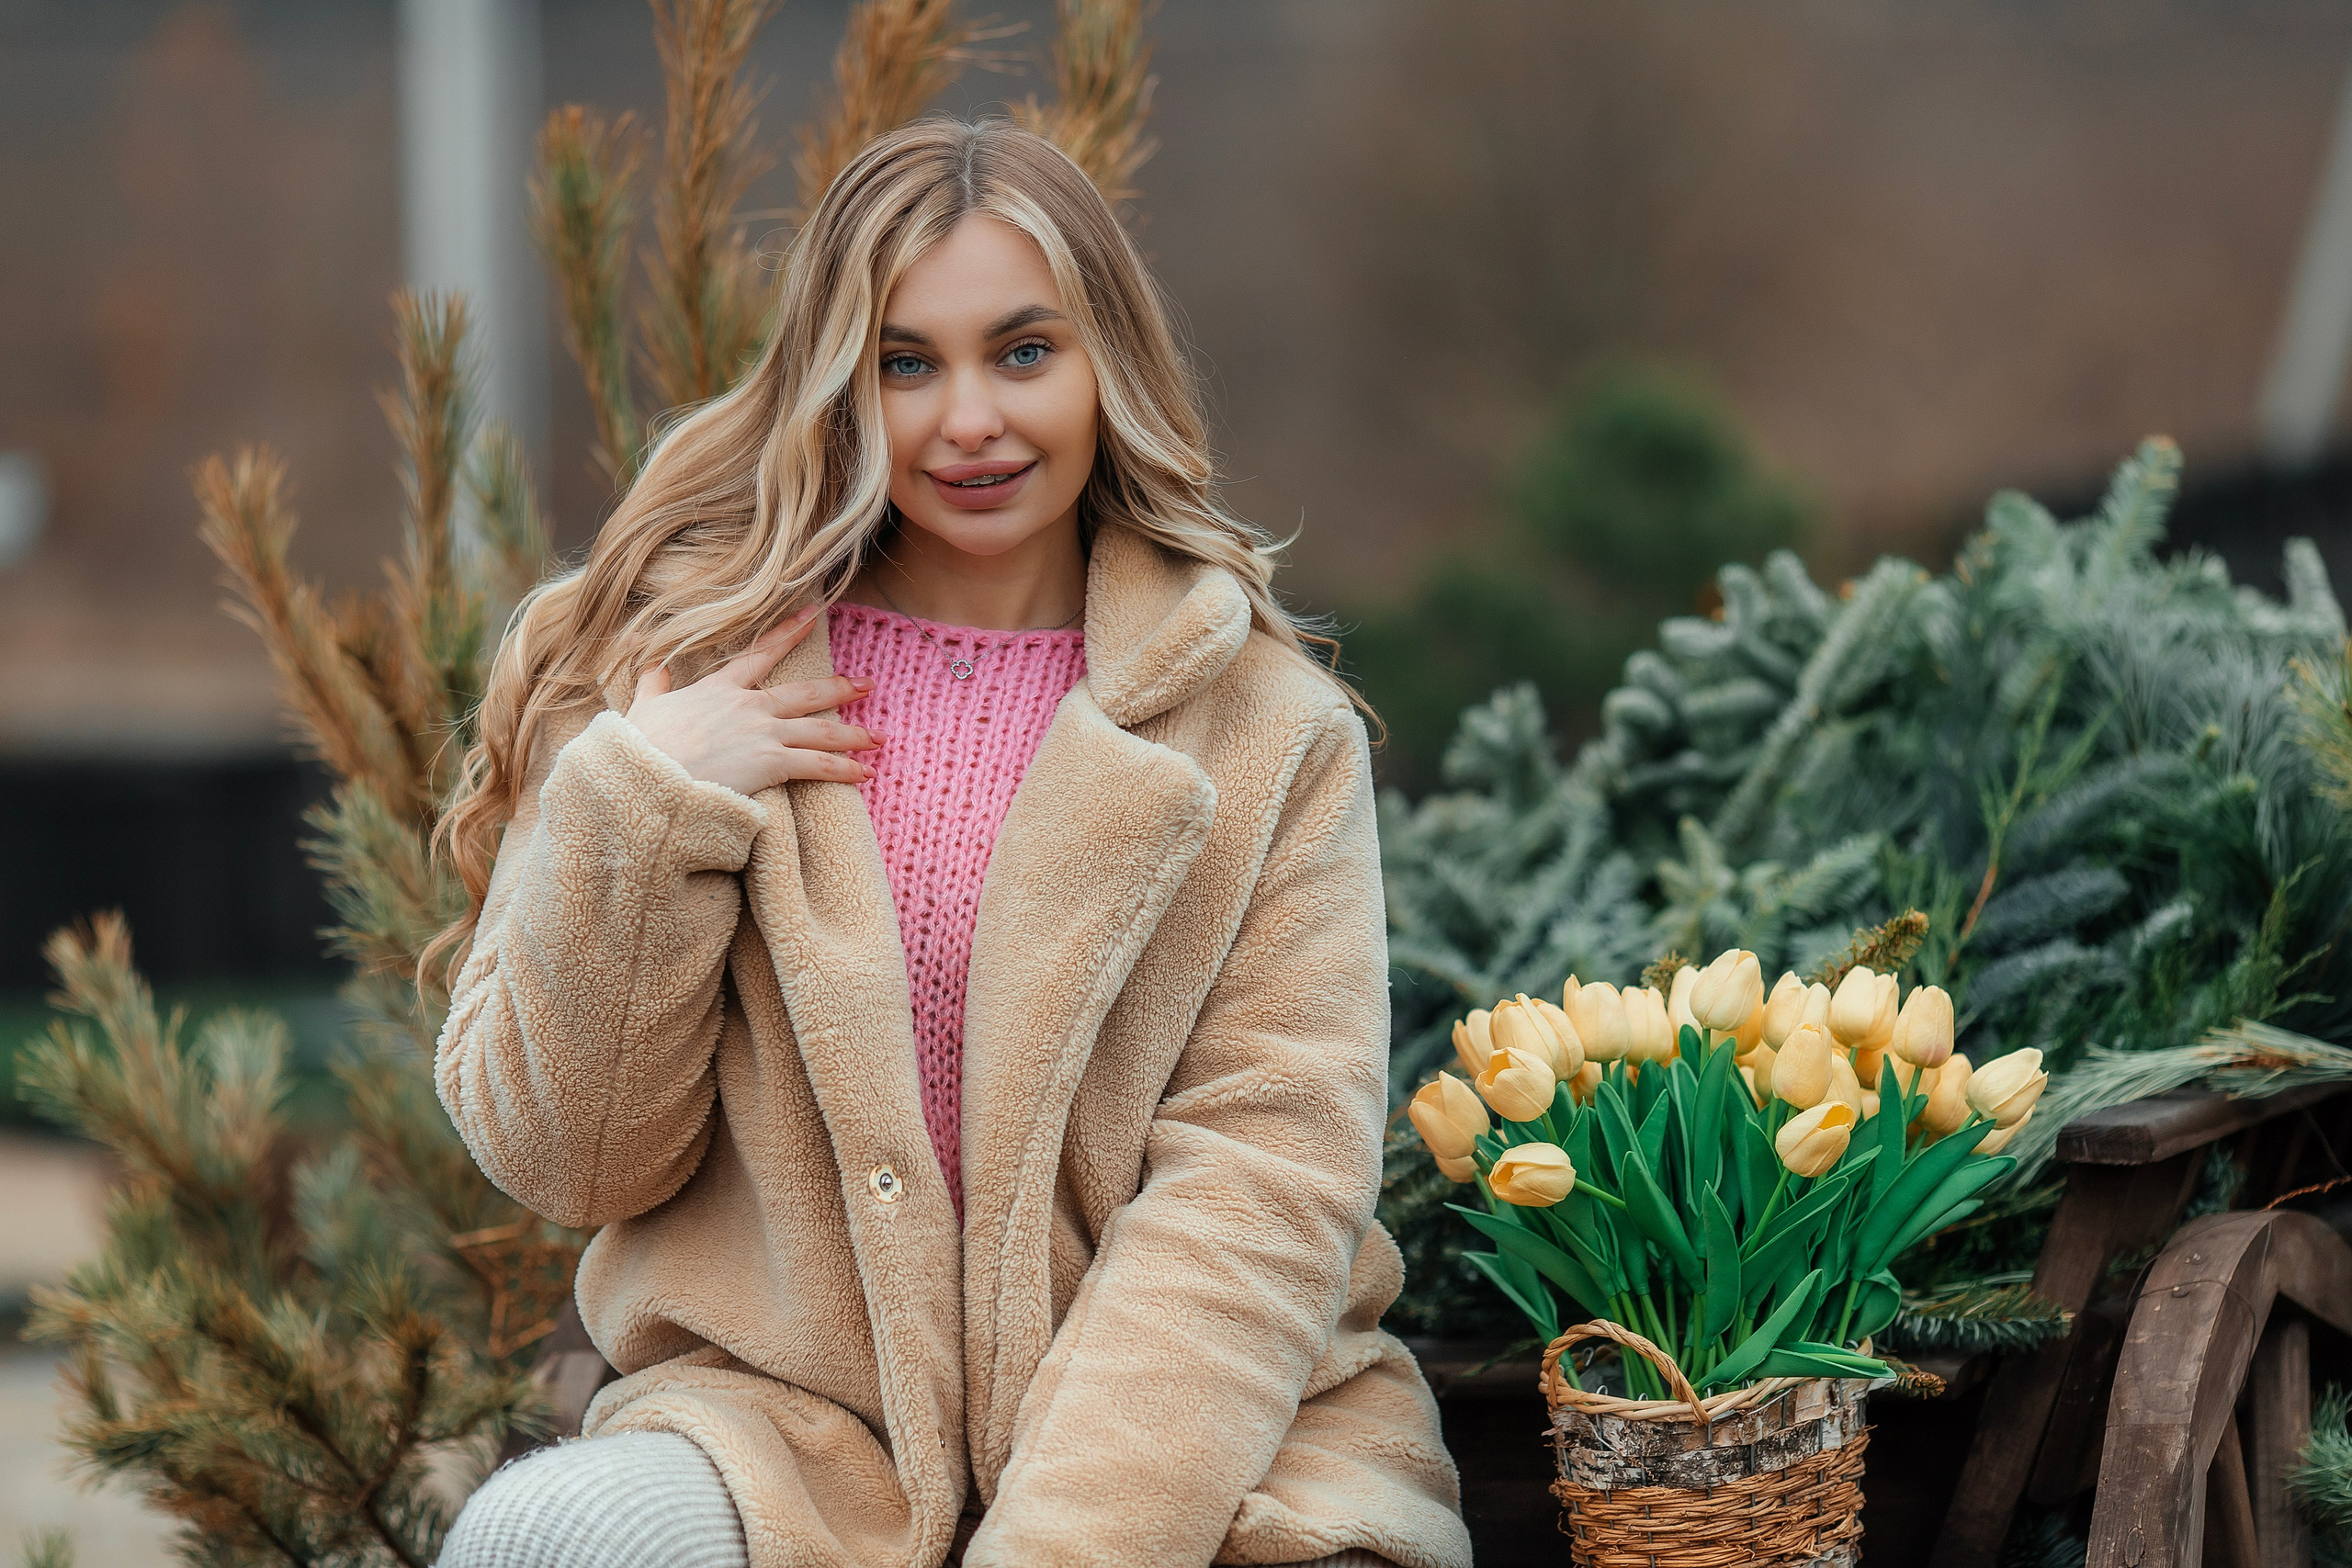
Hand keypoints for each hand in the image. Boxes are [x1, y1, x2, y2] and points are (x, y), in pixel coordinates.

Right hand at [626, 607, 881, 795]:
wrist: (646, 777)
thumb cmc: (641, 747)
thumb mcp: (643, 704)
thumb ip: (651, 677)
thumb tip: (638, 643)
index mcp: (719, 689)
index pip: (761, 653)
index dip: (789, 632)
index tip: (813, 615)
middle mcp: (748, 706)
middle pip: (805, 692)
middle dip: (840, 688)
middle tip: (868, 684)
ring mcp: (763, 733)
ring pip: (820, 730)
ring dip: (854, 734)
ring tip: (881, 737)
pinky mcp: (771, 763)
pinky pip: (818, 765)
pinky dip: (846, 769)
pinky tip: (868, 773)